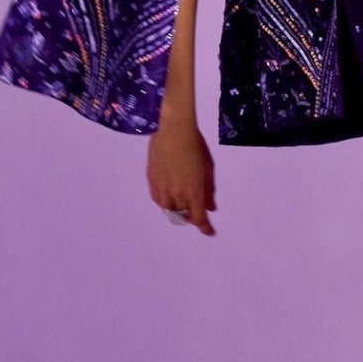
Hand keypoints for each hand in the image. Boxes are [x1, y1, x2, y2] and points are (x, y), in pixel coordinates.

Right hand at [147, 117, 217, 235]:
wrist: (173, 129)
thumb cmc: (196, 145)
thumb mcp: (208, 168)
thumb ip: (209, 190)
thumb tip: (211, 208)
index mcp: (194, 191)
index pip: (199, 218)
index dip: (205, 228)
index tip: (210, 232)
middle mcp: (176, 193)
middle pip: (182, 215)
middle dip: (191, 218)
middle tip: (196, 214)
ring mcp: (162, 187)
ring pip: (168, 210)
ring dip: (177, 212)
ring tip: (183, 207)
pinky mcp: (151, 179)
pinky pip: (157, 199)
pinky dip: (165, 203)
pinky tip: (170, 198)